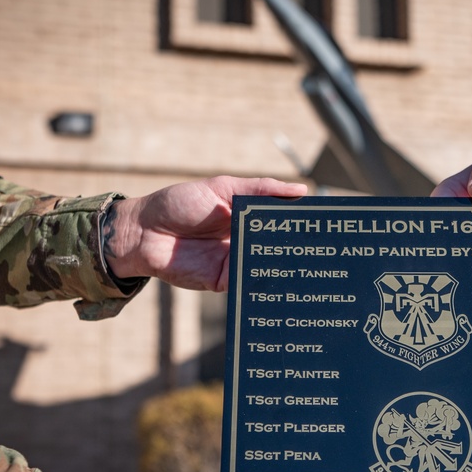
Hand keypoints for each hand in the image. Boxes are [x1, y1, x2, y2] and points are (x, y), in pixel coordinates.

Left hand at [103, 176, 307, 290]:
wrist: (143, 231)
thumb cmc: (178, 203)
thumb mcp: (222, 187)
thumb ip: (260, 189)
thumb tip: (301, 190)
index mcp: (247, 217)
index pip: (282, 222)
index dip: (302, 223)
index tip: (327, 224)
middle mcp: (245, 241)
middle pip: (279, 246)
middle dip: (300, 248)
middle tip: (327, 247)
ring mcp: (236, 263)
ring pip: (268, 266)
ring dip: (285, 266)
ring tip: (311, 263)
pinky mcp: (224, 282)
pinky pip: (249, 283)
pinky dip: (263, 281)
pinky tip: (280, 277)